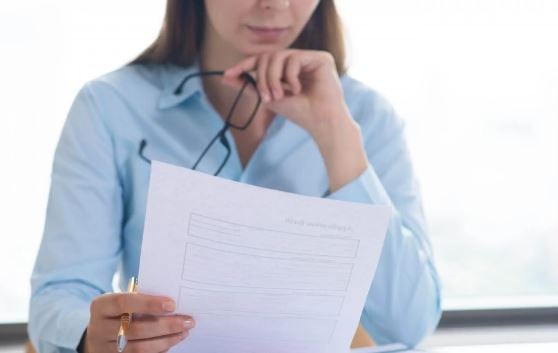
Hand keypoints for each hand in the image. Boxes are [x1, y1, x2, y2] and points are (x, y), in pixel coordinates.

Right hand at [83, 293, 193, 352]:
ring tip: (184, 332)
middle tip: (187, 321)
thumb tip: (172, 305)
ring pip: (139, 348)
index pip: (123, 303)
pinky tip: (172, 342)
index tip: (172, 305)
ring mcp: (106, 349)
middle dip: (166, 326)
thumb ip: (140, 300)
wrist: (98, 336)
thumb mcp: (122, 302)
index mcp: (101, 307)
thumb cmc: (117, 312)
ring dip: (166, 340)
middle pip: (135, 329)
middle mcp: (99, 329)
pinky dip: (159, 351)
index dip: (148, 304)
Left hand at [222, 49, 351, 140]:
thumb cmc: (299, 112)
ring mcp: (309, 58)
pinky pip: (294, 58)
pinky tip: (297, 90)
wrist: (320, 121)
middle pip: (268, 56)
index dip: (245, 64)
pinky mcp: (321, 58)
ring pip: (279, 56)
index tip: (228, 73)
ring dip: (273, 78)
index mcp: (287, 68)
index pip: (263, 59)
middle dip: (262, 77)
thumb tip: (225, 77)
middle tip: (266, 97)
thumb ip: (248, 86)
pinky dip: (290, 76)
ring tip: (279, 96)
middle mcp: (298, 60)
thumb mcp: (268, 98)